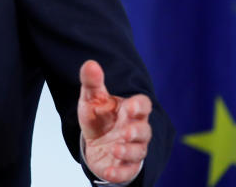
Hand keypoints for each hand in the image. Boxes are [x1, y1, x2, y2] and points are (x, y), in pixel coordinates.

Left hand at [78, 60, 151, 183]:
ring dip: (128, 152)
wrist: (94, 143)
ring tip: (114, 149)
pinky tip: (108, 171)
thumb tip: (90, 63)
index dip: (139, 106)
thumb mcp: (91, 98)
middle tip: (124, 132)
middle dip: (136, 131)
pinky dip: (119, 172)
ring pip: (138, 151)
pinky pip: (127, 172)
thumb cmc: (99, 117)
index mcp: (130, 110)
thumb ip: (92, 82)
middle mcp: (135, 130)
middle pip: (144, 130)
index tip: (129, 107)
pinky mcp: (125, 167)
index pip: (143, 105)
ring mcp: (132, 149)